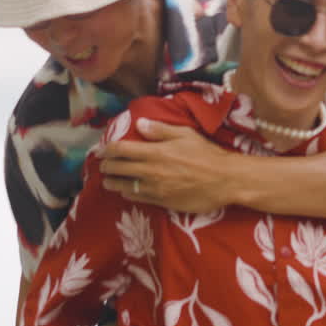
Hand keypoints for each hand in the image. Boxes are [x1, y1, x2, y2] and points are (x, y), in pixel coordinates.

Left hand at [100, 118, 232, 213]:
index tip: (102, 150)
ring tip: (108, 180)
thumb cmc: (207, 154)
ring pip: (124, 186)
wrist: (224, 181)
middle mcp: (151, 171)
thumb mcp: (185, 135)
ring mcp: (155, 189)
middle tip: (102, 165)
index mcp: (155, 151)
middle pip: (118, 169)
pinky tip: (126, 191)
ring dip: (113, 182)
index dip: (107, 149)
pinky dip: (128, 194)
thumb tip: (140, 124)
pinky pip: (138, 199)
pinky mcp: (162, 202)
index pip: (121, 149)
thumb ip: (160, 130)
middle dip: (106, 166)